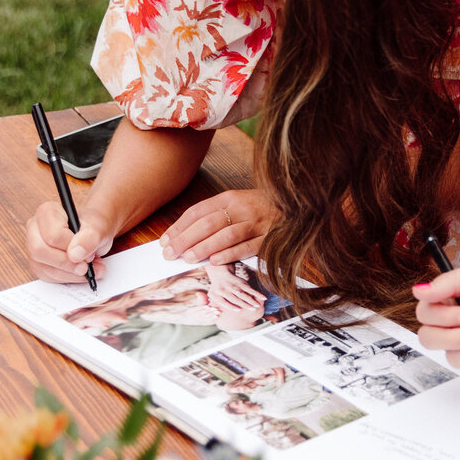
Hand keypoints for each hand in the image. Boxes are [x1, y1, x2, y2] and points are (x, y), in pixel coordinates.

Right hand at [25, 201, 115, 284]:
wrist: (92, 235)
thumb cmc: (93, 227)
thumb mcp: (99, 228)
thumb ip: (90, 238)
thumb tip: (75, 255)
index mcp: (47, 212)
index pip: (53, 235)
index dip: (71, 248)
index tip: (88, 252)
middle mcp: (35, 229)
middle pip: (40, 251)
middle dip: (67, 263)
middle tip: (86, 266)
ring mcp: (33, 247)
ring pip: (43, 267)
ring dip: (70, 274)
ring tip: (89, 269)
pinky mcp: (38, 264)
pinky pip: (47, 277)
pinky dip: (67, 278)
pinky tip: (79, 272)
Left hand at [161, 190, 276, 264]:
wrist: (295, 205)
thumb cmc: (258, 208)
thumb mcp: (235, 204)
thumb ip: (212, 217)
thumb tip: (182, 237)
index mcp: (229, 198)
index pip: (198, 212)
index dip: (179, 227)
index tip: (165, 241)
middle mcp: (242, 208)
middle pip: (208, 223)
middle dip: (186, 239)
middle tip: (170, 253)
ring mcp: (256, 223)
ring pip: (226, 234)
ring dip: (205, 247)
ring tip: (188, 258)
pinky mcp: (269, 238)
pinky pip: (247, 246)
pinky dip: (230, 254)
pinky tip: (215, 261)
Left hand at [203, 261, 266, 326]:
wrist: (221, 274)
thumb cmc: (217, 289)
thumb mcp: (212, 296)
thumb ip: (214, 305)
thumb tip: (217, 314)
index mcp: (216, 293)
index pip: (224, 301)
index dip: (231, 306)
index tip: (238, 310)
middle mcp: (224, 288)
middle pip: (235, 297)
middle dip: (244, 304)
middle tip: (252, 310)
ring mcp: (233, 284)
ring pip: (243, 293)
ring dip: (251, 299)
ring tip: (257, 306)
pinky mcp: (240, 282)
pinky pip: (249, 289)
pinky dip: (257, 293)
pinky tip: (263, 298)